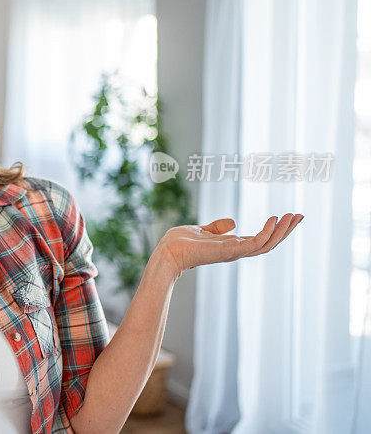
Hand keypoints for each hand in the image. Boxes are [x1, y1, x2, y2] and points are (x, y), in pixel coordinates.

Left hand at [157, 213, 303, 276]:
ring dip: (282, 231)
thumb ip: (217, 228)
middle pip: (268, 243)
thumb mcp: (202, 230)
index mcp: (231, 247)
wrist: (167, 252)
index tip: (287, 217)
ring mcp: (234, 253)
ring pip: (267, 244)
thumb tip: (232, 222)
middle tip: (300, 216)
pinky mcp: (230, 251)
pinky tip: (274, 219)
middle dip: (285, 231)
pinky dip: (267, 232)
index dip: (274, 230)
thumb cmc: (179, 243)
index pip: (259, 240)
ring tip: (294, 216)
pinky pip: (256, 243)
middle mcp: (236, 252)